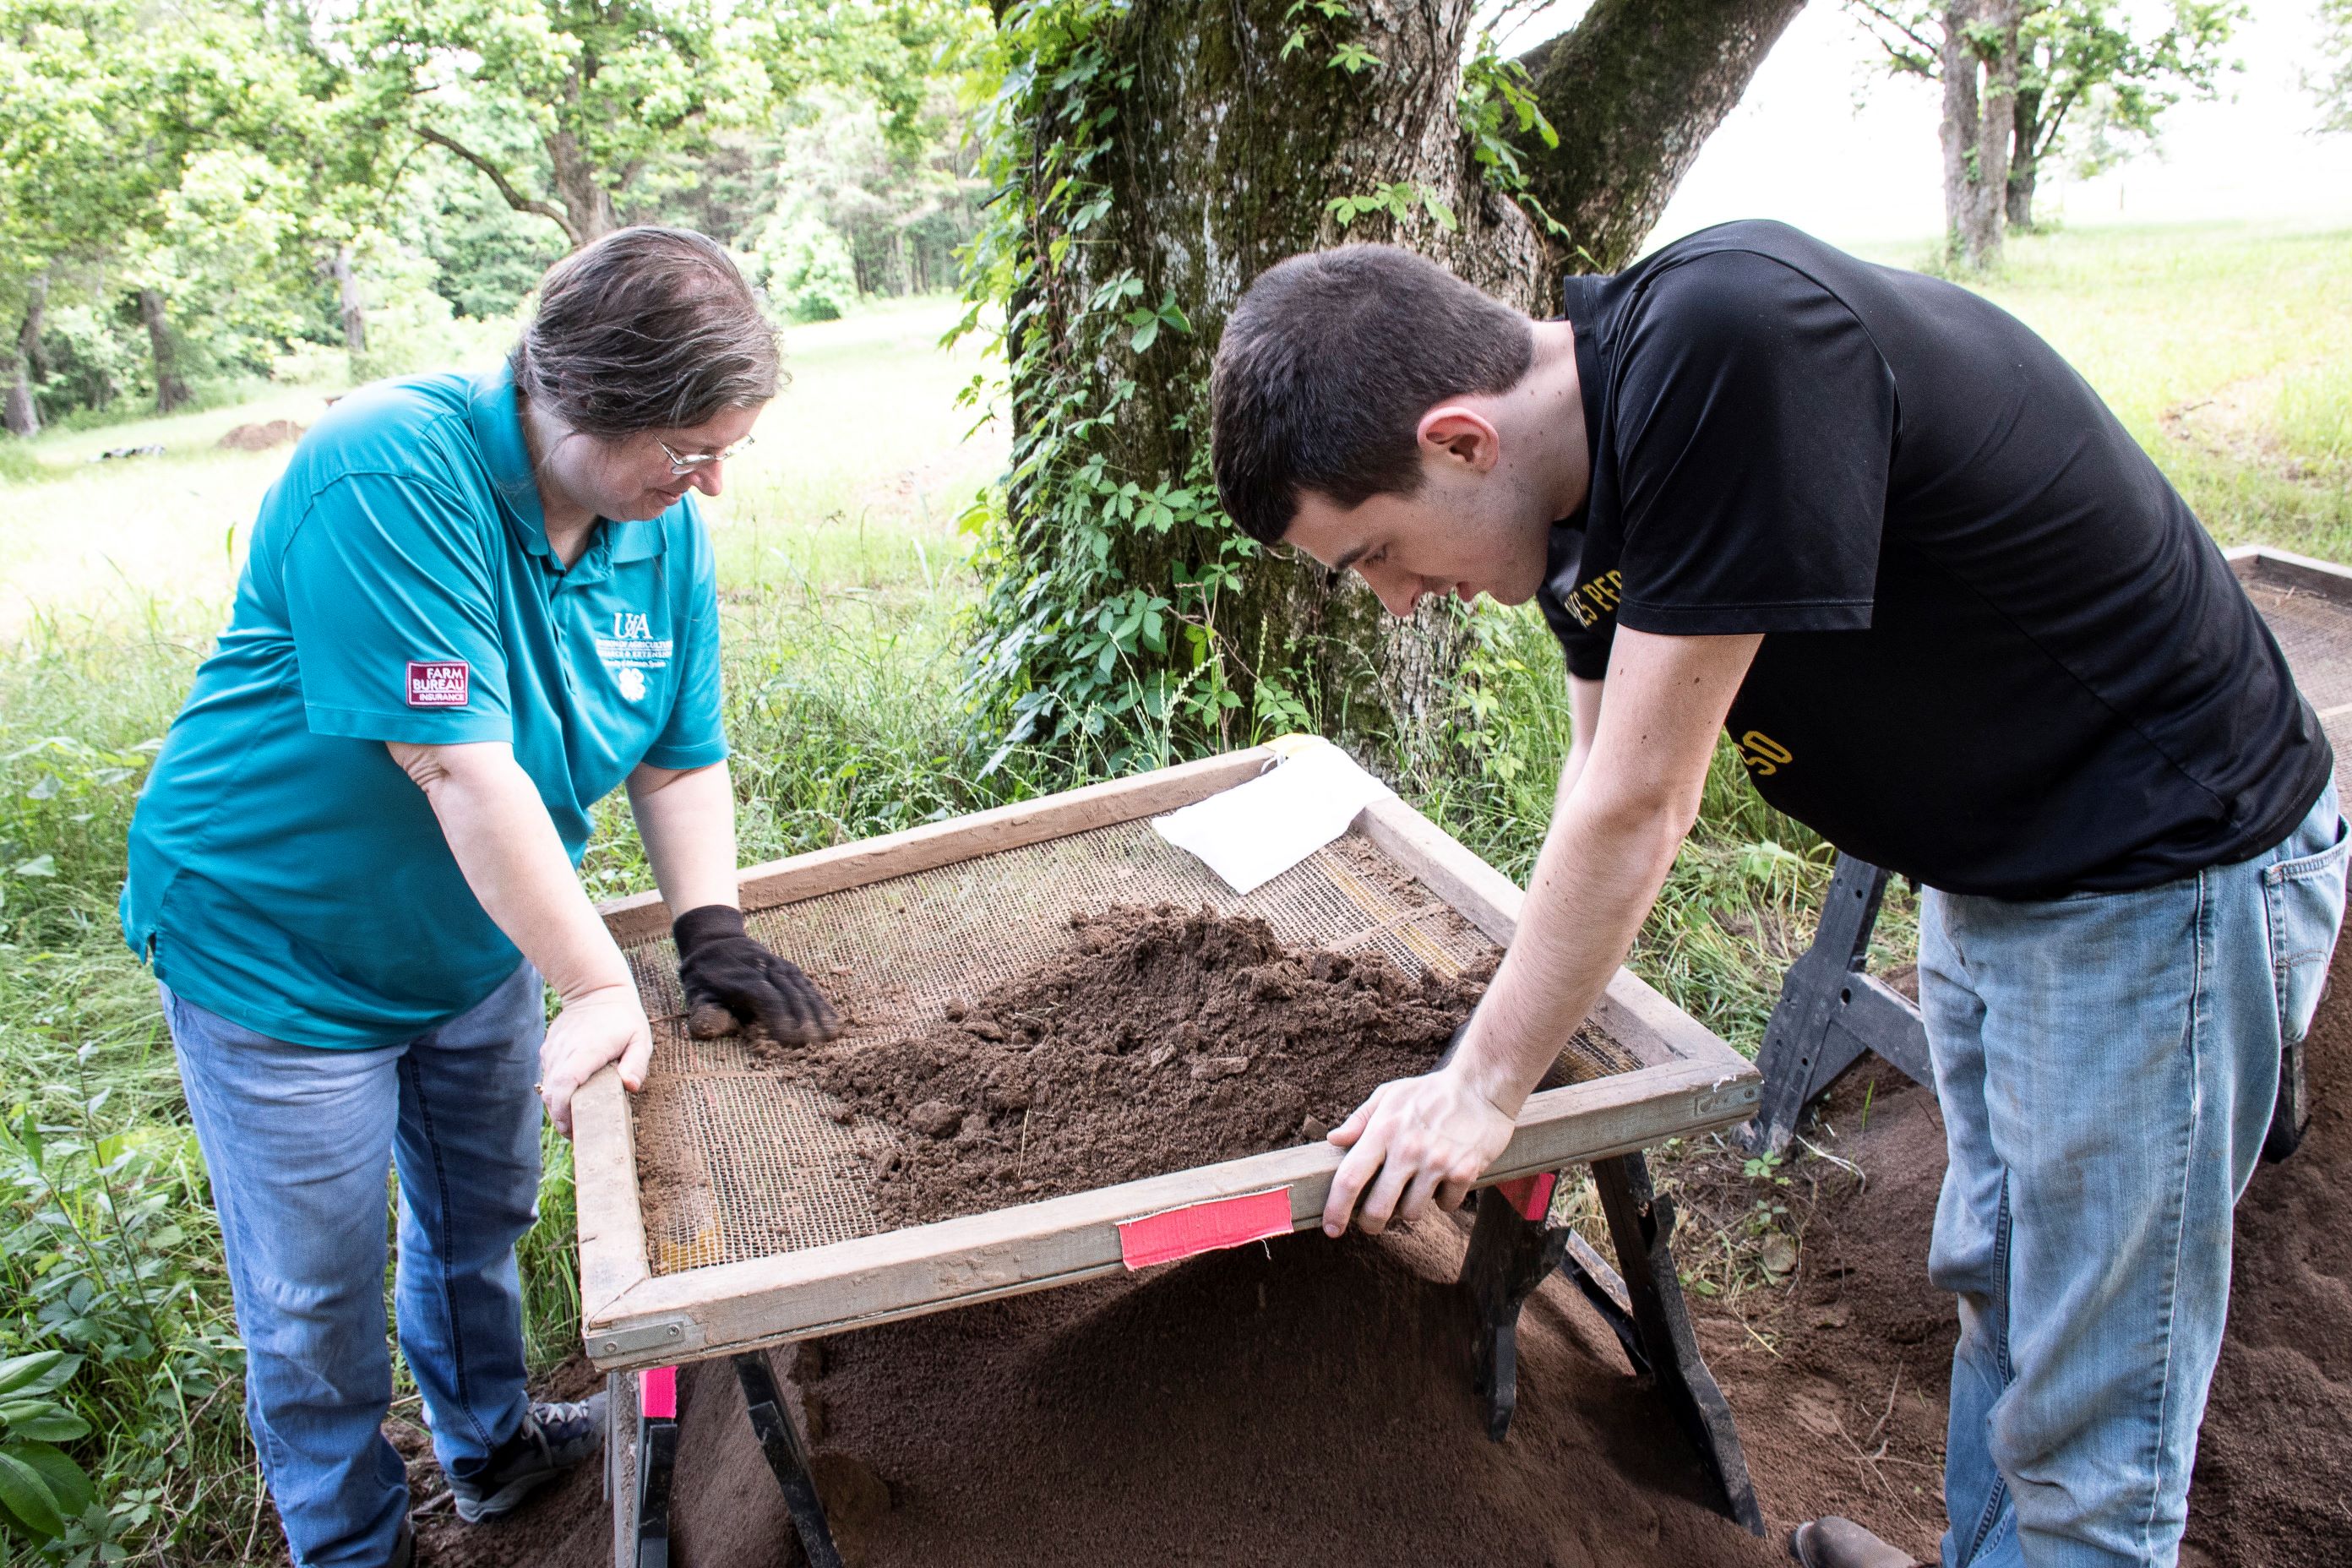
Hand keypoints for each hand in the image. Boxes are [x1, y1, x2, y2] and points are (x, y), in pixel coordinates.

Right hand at [539, 985, 653, 1136]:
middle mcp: (565, 1051)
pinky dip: (557, 1090)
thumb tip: (630, 1087)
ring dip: (558, 1106)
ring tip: (576, 1120)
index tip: (572, 1129)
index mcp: (587, 1050)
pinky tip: (573, 1096)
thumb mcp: (640, 1038)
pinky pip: (549, 1075)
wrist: (596, 990)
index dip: (563, 1110)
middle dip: (560, 1117)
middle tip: (576, 1134)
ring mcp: (554, 1050)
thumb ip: (637, 1063)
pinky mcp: (550, 1050)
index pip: (565, 1084)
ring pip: (547, 1086)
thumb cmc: (623, 1017)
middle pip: (551, 1092)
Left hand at [673, 904, 842, 1046]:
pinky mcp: (791, 970)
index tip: (791, 1040)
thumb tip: (705, 1031)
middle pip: (790, 995)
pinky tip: (834, 1021)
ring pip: (804, 990)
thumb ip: (705, 1014)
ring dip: (819, 1012)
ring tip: (831, 1035)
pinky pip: (809, 987)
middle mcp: (766, 971)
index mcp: (742, 980)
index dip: (780, 1018)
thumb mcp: (696, 995)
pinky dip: (822, 1004)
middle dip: (805, 1019)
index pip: (766, 998)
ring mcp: (781, 968)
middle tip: (817, 1044)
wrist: (716, 943)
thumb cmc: (705, 979)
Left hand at [1321, 1061, 1515, 1236]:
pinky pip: (1446, 1205)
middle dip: (1371, 1224)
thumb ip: (1360, 1119)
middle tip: (1372, 1223)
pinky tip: (1445, 1179)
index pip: (1350, 1178)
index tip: (1331, 1228)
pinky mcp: (1464, 1171)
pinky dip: (1444, 1198)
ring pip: (1412, 1213)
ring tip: (1417, 1187)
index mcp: (1383, 1130)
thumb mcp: (1390, 1095)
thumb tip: (1333, 1140)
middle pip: (1378, 1208)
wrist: (1483, 1086)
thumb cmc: (1431, 1092)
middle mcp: (1408, 1149)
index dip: (1336, 1209)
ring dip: (1411, 1208)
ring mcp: (1437, 1162)